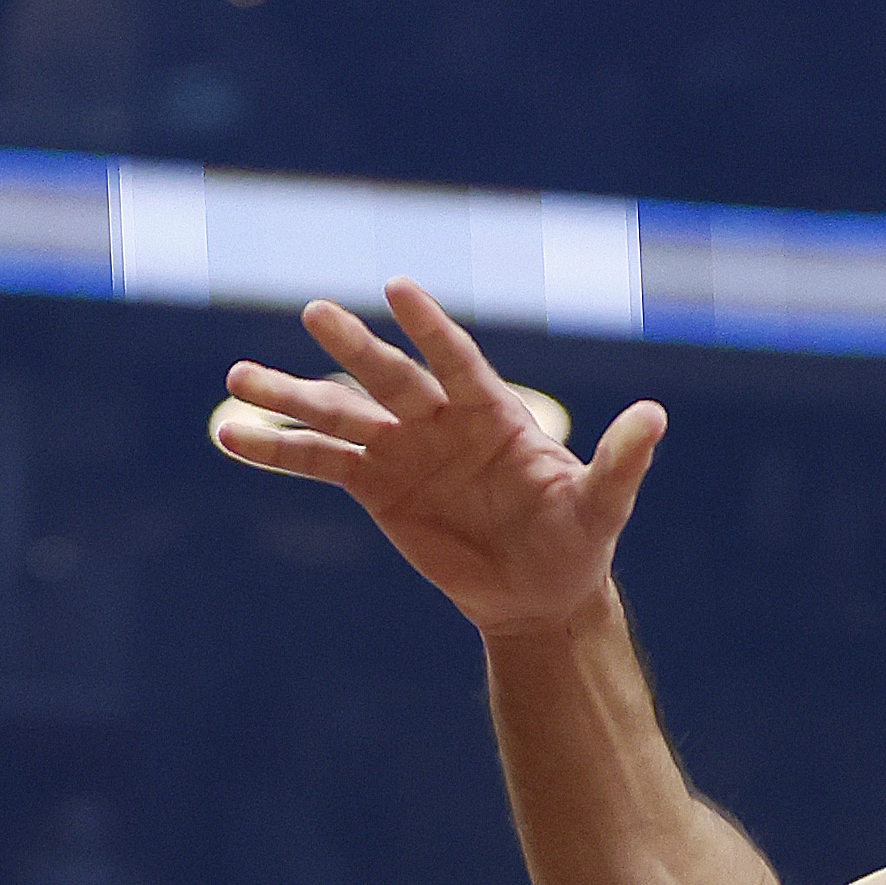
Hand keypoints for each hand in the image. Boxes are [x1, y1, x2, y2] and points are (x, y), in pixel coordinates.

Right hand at [213, 276, 667, 639]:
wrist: (538, 593)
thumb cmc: (576, 541)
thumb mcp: (602, 507)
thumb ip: (620, 463)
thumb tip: (656, 415)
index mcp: (493, 412)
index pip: (457, 360)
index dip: (430, 329)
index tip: (396, 291)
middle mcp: (440, 420)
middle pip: (389, 379)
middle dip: (353, 349)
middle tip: (315, 313)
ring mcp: (402, 449)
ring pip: (338, 416)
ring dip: (289, 398)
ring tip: (236, 380)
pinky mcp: (375, 486)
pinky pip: (319, 463)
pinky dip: (275, 451)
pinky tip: (229, 437)